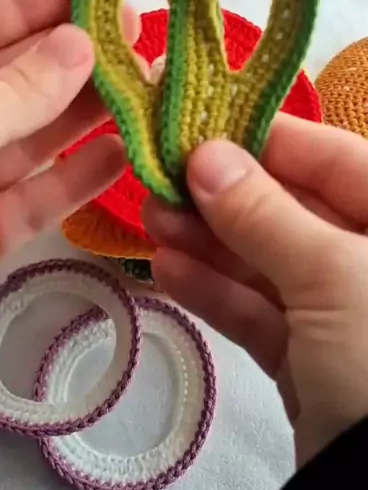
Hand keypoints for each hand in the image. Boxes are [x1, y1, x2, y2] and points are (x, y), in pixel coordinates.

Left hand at [0, 0, 135, 266]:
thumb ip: (14, 91)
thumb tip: (81, 43)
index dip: (28, 3)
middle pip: (7, 80)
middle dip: (69, 59)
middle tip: (134, 38)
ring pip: (30, 137)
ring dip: (86, 115)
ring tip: (143, 89)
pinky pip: (35, 195)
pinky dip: (78, 178)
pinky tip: (123, 153)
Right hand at [143, 113, 367, 466]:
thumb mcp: (331, 275)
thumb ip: (265, 213)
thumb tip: (207, 157)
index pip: (332, 159)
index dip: (266, 141)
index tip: (202, 131)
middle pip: (289, 211)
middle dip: (222, 198)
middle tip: (161, 180)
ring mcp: (338, 314)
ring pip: (265, 263)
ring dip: (206, 243)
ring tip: (152, 220)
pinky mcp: (308, 358)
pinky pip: (257, 314)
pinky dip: (213, 293)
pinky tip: (167, 271)